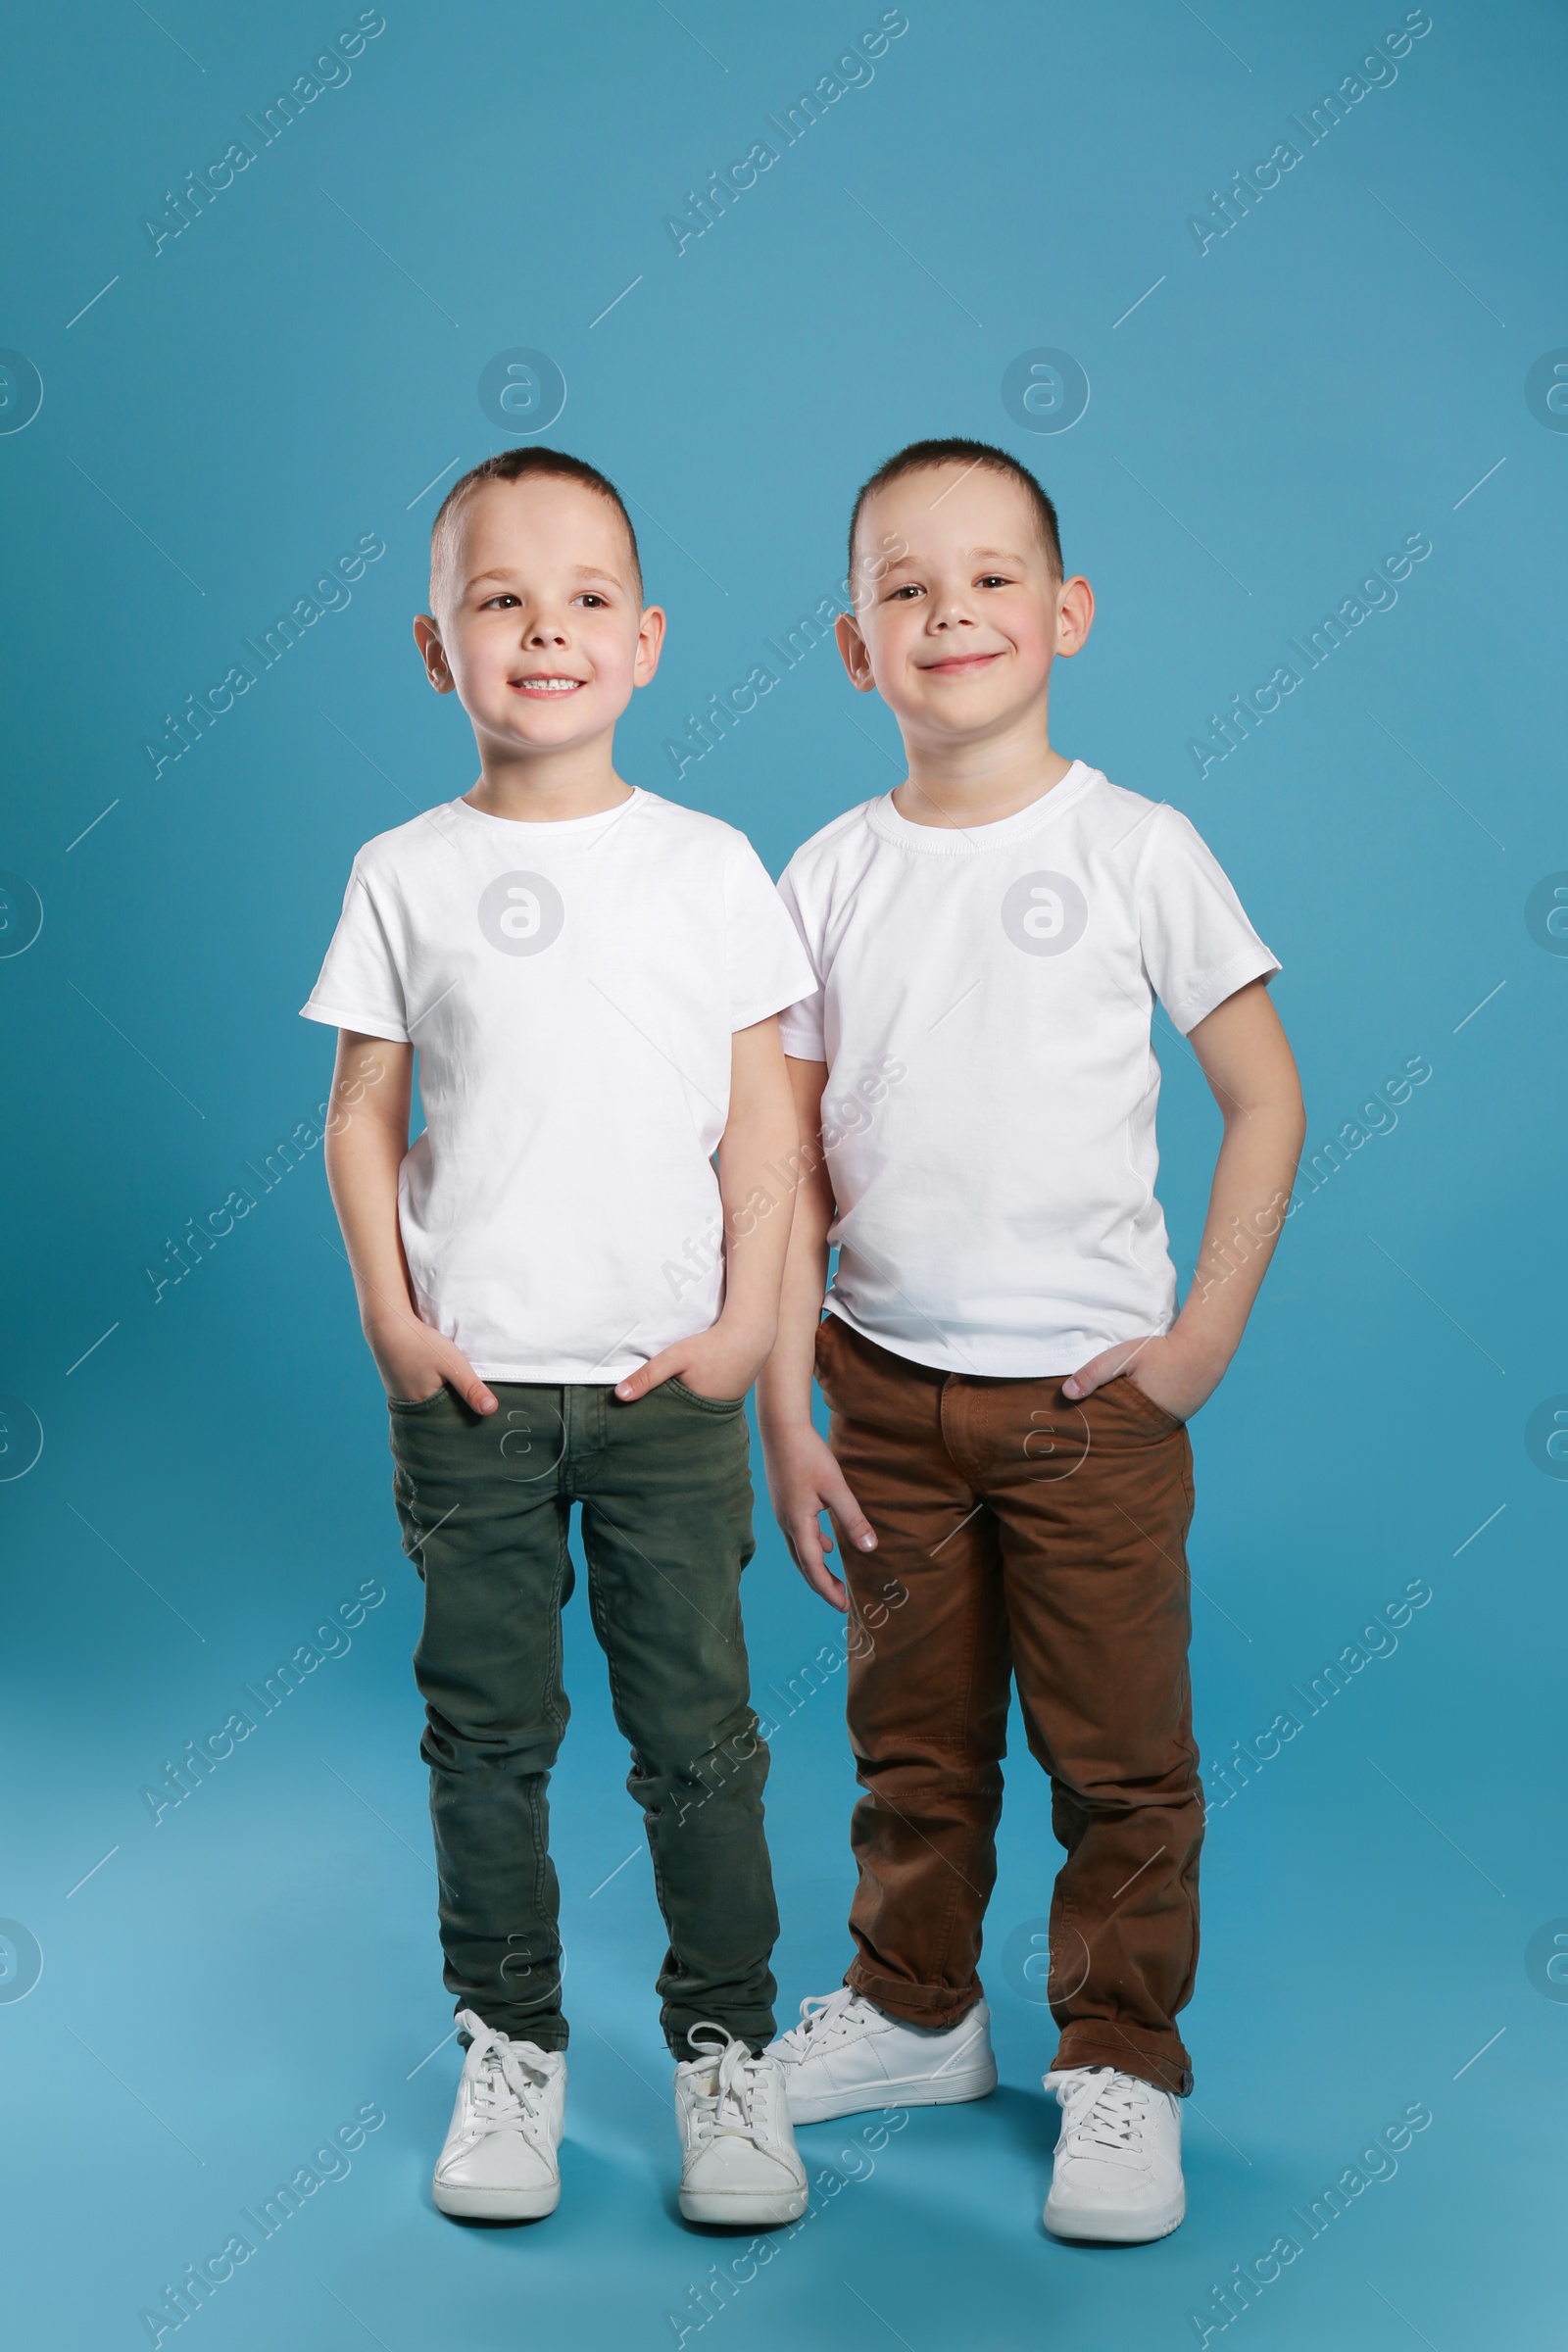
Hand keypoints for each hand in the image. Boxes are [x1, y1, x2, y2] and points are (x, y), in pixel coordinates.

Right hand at [364, 1308, 495, 1414]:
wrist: (387, 1325)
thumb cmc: (420, 1343)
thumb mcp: (452, 1364)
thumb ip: (471, 1387)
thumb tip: (491, 1410)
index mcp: (425, 1410)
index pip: (451, 1425)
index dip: (467, 1419)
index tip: (481, 1417)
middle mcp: (412, 1409)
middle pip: (441, 1417)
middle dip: (456, 1412)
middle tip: (474, 1404)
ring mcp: (402, 1398)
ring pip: (431, 1406)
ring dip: (443, 1401)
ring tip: (459, 1393)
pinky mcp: (399, 1387)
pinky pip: (420, 1396)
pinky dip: (432, 1392)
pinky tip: (439, 1382)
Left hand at [612, 1313, 773, 1408]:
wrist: (750, 1335)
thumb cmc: (711, 1346)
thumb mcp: (675, 1357)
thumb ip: (647, 1375)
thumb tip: (619, 1396)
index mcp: (693, 1412)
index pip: (666, 1424)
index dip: (651, 1422)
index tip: (635, 1423)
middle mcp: (708, 1415)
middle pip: (679, 1420)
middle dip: (664, 1418)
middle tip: (643, 1419)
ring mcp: (721, 1408)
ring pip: (692, 1412)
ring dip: (680, 1407)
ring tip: (665, 1404)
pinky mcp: (728, 1398)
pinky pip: (705, 1403)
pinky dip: (695, 1399)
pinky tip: (689, 1389)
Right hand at [760, 1420, 875, 1611]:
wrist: (781, 1429)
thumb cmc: (809, 1455)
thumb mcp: (836, 1488)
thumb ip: (853, 1519)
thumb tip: (870, 1549)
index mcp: (798, 1524)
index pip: (813, 1568)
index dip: (828, 1590)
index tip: (844, 1606)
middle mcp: (786, 1524)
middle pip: (803, 1565)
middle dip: (822, 1584)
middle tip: (841, 1600)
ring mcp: (783, 1514)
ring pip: (799, 1550)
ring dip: (817, 1566)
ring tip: (835, 1578)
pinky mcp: (784, 1503)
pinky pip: (798, 1534)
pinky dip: (813, 1546)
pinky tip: (827, 1542)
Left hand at [1062, 1331, 1222, 1424]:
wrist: (1204, 1350)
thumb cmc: (1161, 1353)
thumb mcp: (1123, 1358)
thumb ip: (1094, 1373)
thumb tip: (1065, 1394)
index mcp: (1135, 1418)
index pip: (1105, 1434)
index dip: (1088, 1433)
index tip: (1071, 1434)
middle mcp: (1151, 1429)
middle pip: (1118, 1436)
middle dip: (1102, 1434)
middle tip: (1080, 1435)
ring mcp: (1165, 1426)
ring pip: (1134, 1431)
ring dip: (1120, 1427)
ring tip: (1101, 1425)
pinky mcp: (1174, 1419)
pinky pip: (1148, 1424)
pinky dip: (1137, 1420)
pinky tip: (1126, 1414)